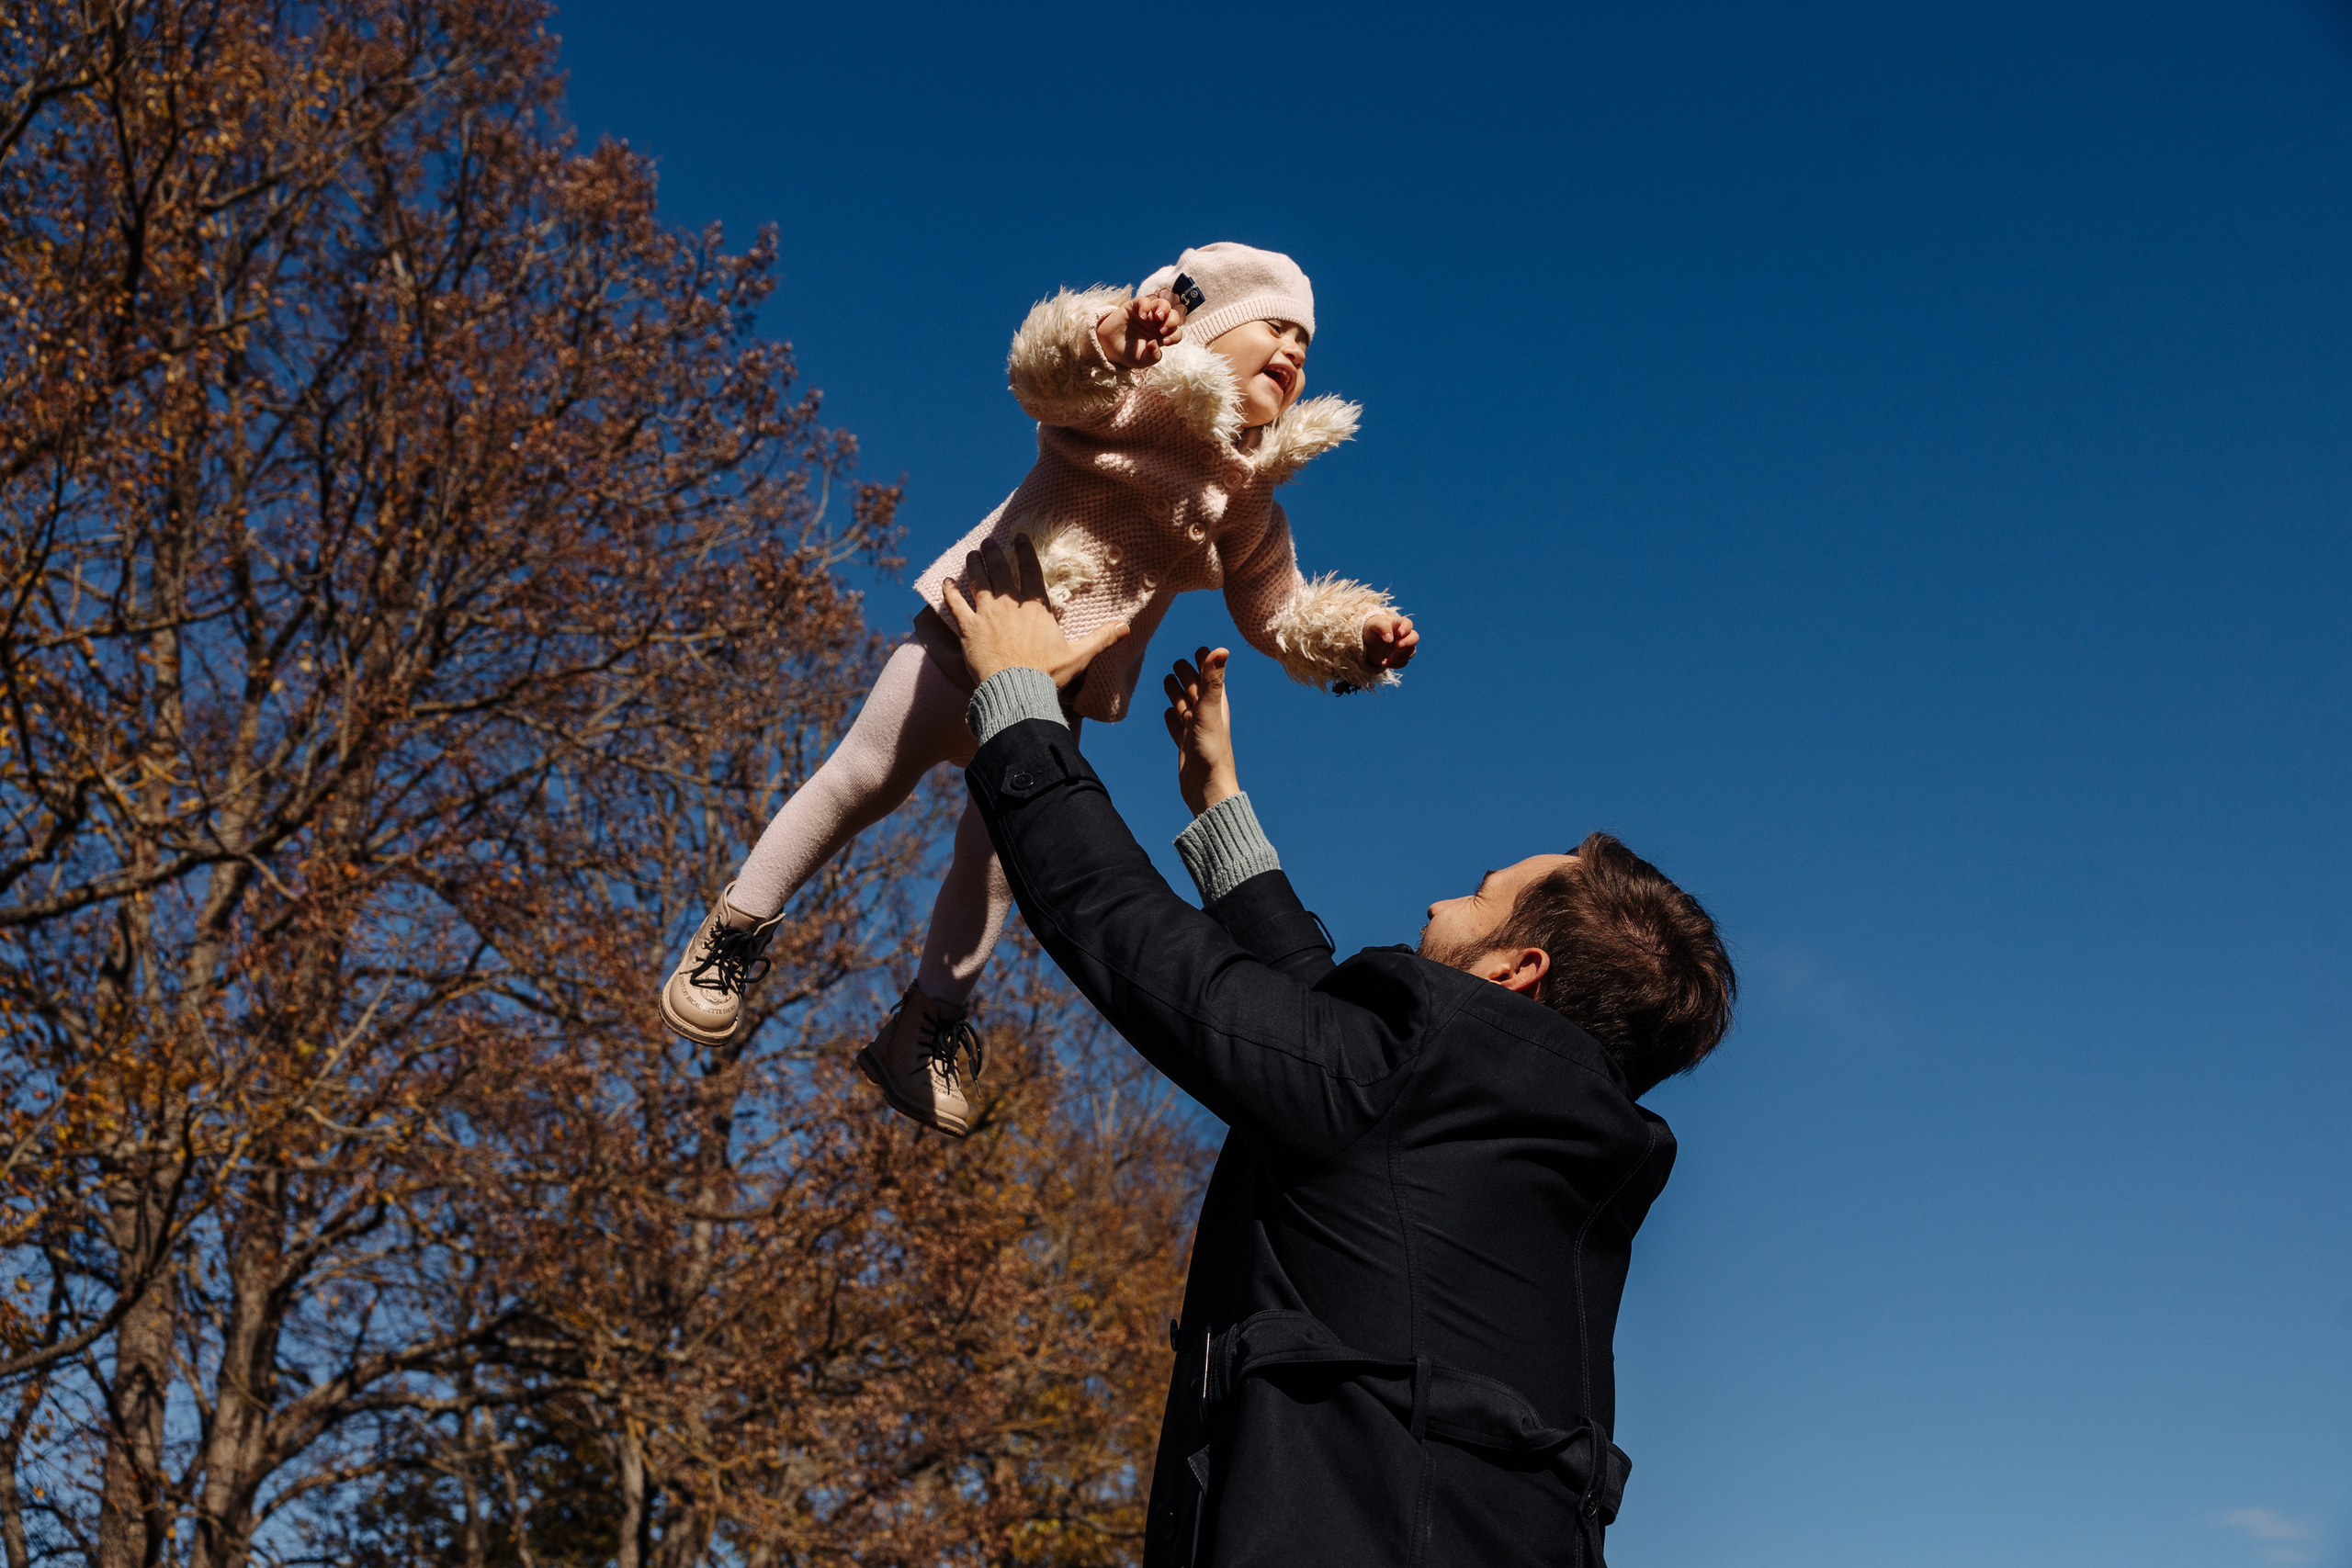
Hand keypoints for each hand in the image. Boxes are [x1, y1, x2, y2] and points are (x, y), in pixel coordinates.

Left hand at [939, 536, 1128, 688]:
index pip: (1030, 570)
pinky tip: (946, 581)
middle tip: (989, 541)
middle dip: (994, 552)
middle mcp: (1010, 604)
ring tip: (971, 554)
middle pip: (999, 570)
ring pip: (977, 581)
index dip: (1025, 551)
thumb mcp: (1078, 656)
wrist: (1016, 691)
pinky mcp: (968, 629)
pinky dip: (950, 591)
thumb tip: (1126, 627)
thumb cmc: (1047, 675)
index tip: (1019, 536)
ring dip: (973, 565)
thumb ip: (1101, 638)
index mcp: (1036, 607)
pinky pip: (956, 604)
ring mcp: (987, 614)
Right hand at [1096, 289, 1188, 368]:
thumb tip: (1156, 344)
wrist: (1107, 348)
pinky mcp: (1134, 307)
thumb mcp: (1141, 361)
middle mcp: (1157, 323)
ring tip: (1158, 317)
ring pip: (1163, 304)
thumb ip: (1152, 356)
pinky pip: (1144, 300)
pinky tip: (1141, 316)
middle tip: (1163, 330)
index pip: (1176, 332)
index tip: (1166, 342)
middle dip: (1173, 321)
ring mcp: (1147, 314)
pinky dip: (1145, 306)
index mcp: (1162, 336)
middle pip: (1174, 315)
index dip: (1175, 336)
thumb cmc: (1127, 354)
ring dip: (1164, 309)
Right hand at [1162, 646, 1240, 816]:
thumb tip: (1221, 649)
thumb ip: (1212, 680)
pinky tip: (1167, 714)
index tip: (1199, 649)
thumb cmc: (1211, 751)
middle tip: (1177, 662)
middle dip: (1186, 675)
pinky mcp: (1186, 746)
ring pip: (1184, 706)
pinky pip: (1177, 727)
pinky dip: (1172, 718)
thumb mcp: (1209, 710)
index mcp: (1216, 705)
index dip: (1204, 663)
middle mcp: (1207, 716)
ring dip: (1176, 693)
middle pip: (1195, 690)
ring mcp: (1195, 731)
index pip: (1209, 677)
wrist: (1207, 789)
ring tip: (1167, 681)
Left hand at [1362, 611, 1418, 671]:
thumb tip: (1389, 639)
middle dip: (1408, 643)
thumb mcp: (1373, 624)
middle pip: (1414, 638)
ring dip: (1401, 656)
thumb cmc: (1372, 628)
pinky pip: (1403, 663)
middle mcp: (1404, 635)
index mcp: (1398, 624)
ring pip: (1411, 652)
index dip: (1406, 628)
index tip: (1400, 633)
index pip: (1407, 624)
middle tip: (1398, 646)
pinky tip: (1384, 662)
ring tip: (1389, 658)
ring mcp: (1403, 647)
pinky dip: (1395, 664)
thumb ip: (1382, 627)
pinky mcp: (1400, 657)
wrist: (1367, 642)